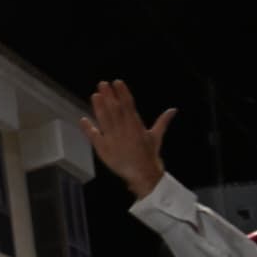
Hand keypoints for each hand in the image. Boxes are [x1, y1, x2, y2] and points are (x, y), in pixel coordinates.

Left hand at [79, 80, 174, 199]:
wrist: (143, 174)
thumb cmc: (149, 155)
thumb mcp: (156, 136)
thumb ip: (162, 122)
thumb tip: (173, 110)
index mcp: (136, 125)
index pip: (128, 105)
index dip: (122, 93)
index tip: (117, 82)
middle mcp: (124, 130)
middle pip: (114, 110)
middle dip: (108, 96)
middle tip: (102, 84)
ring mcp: (113, 139)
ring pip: (104, 120)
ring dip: (99, 107)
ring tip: (95, 95)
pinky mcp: (104, 149)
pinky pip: (94, 137)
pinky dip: (88, 128)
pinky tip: (83, 119)